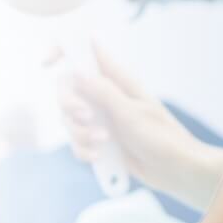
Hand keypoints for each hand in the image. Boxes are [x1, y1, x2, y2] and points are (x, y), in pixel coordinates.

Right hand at [61, 42, 222, 210]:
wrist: (175, 171)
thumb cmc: (162, 137)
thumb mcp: (132, 113)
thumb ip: (104, 92)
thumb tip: (77, 73)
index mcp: (117, 80)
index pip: (86, 53)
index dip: (63, 51)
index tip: (47, 62)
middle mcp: (106, 96)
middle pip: (68, 89)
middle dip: (70, 105)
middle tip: (86, 117)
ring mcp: (101, 119)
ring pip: (69, 119)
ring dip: (79, 133)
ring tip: (102, 143)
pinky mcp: (100, 141)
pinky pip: (77, 142)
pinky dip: (83, 149)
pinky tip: (98, 157)